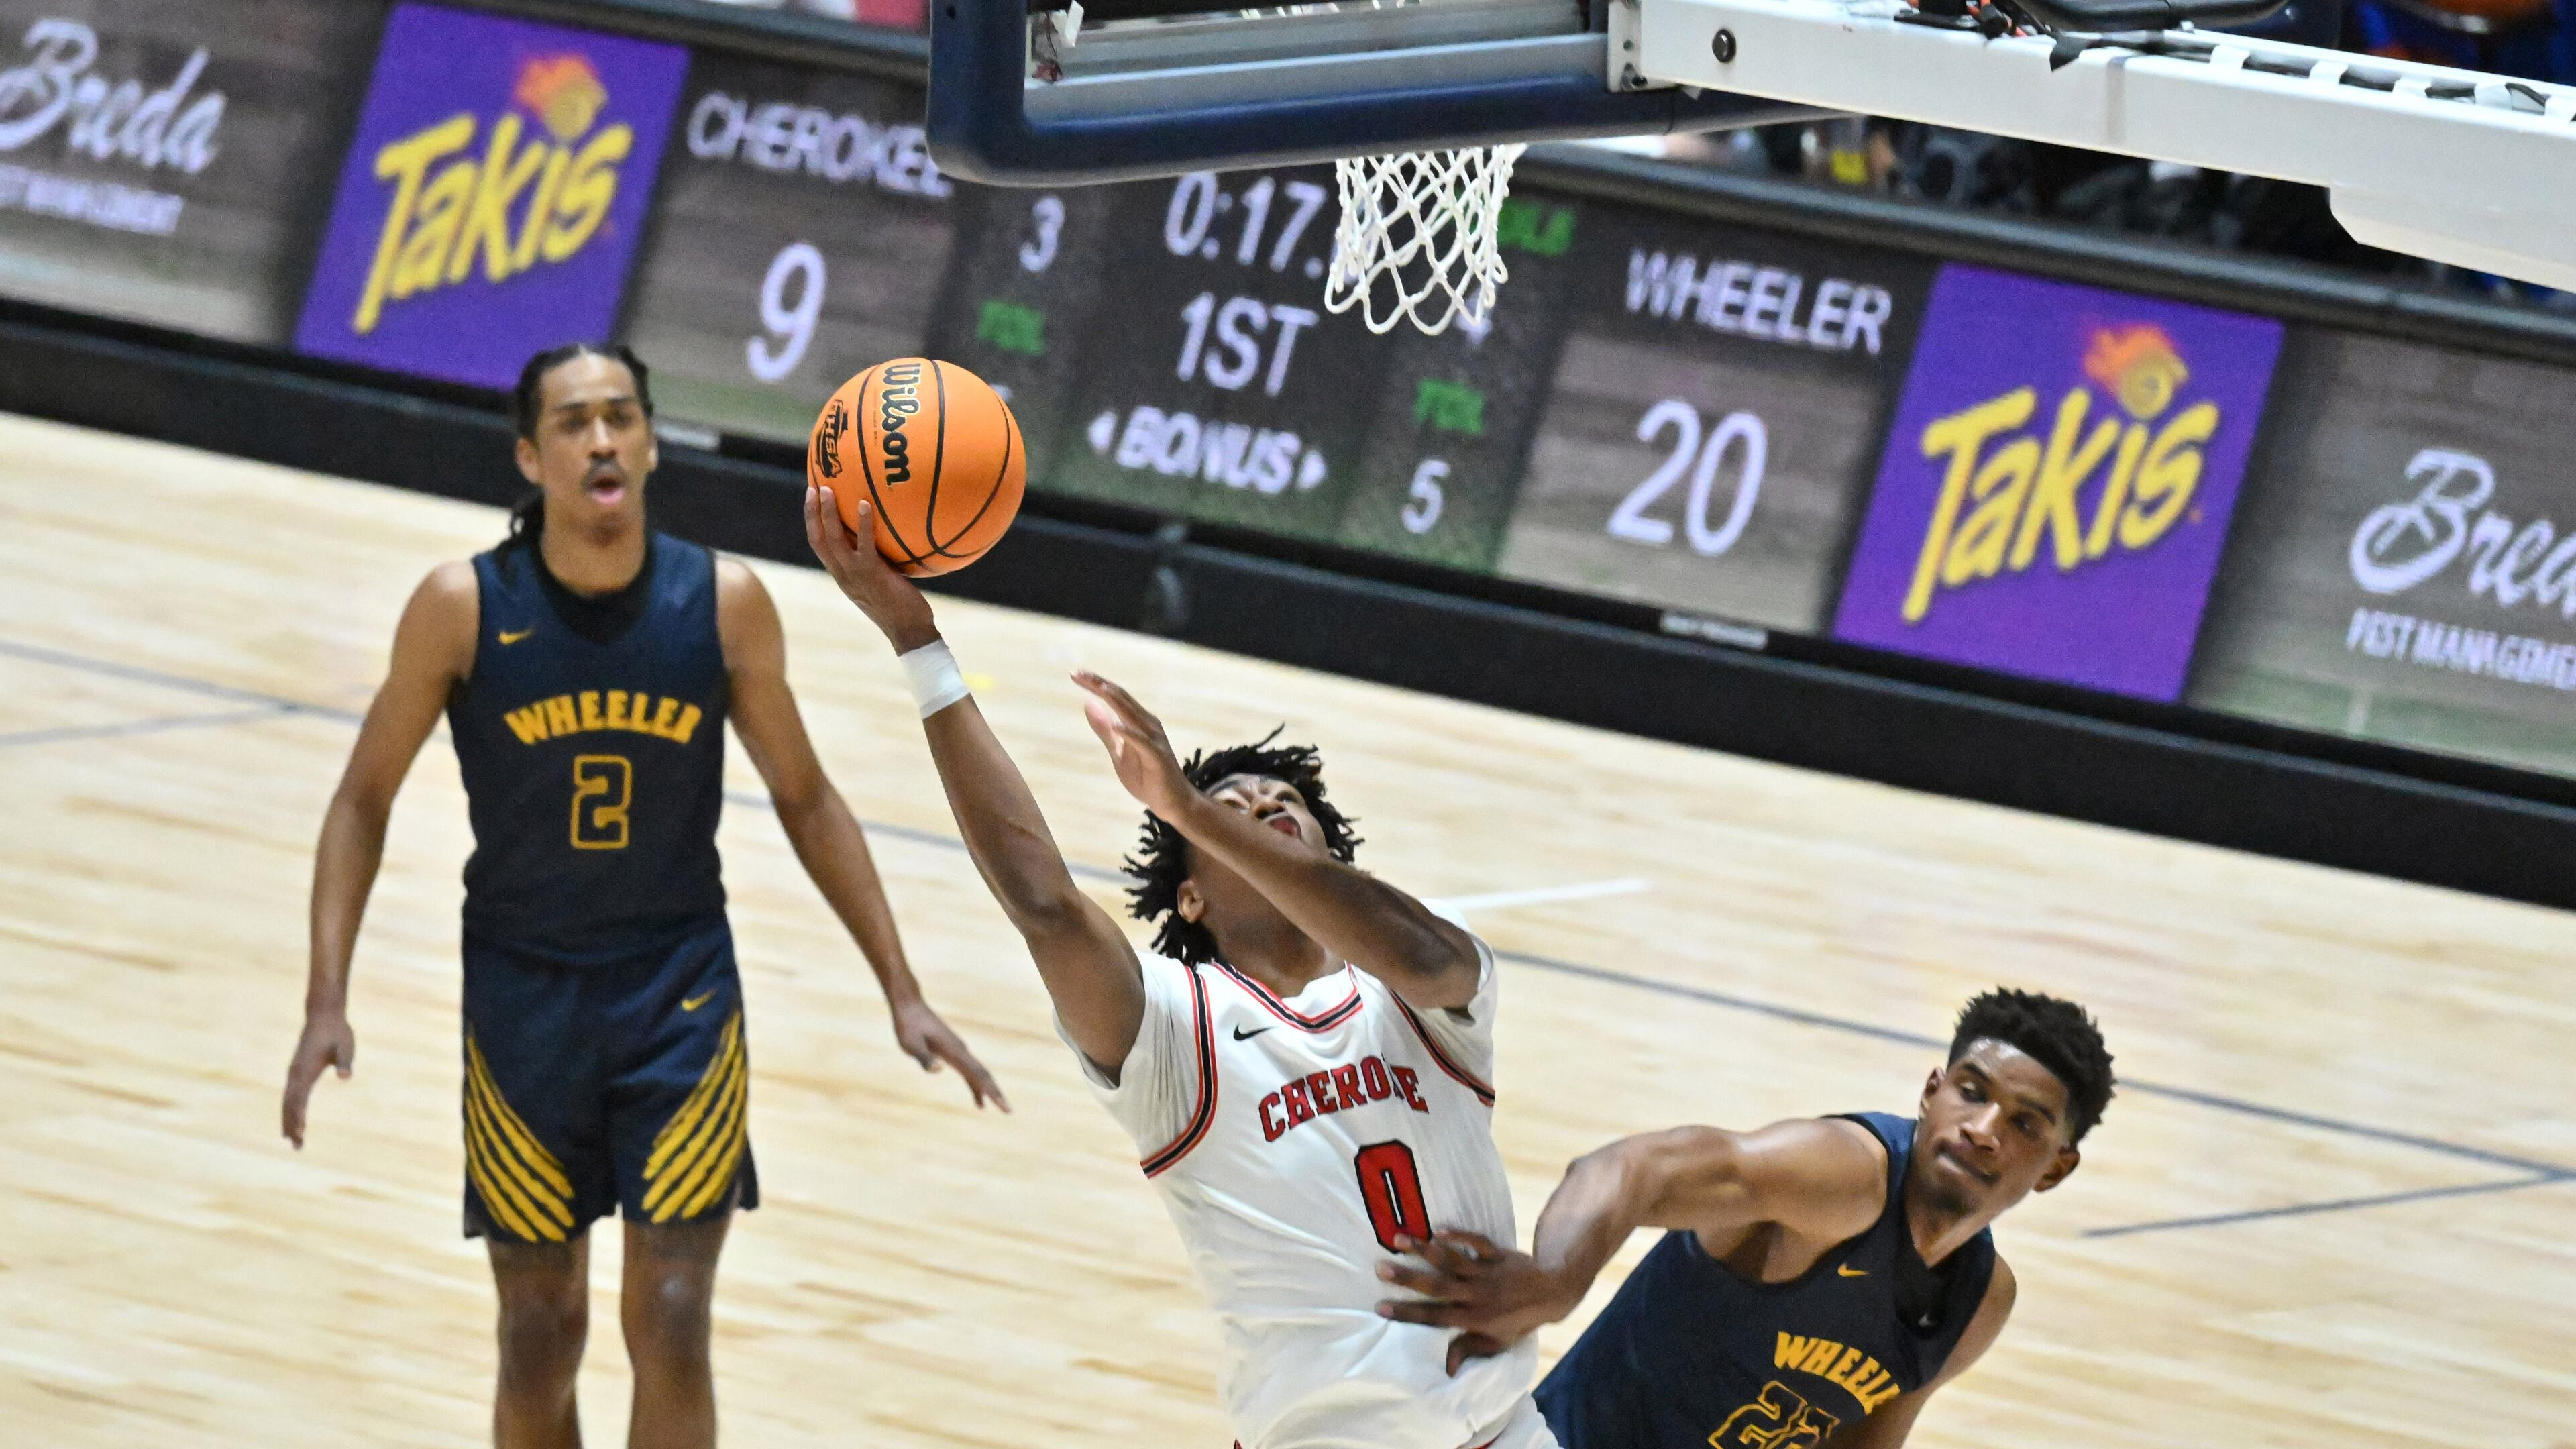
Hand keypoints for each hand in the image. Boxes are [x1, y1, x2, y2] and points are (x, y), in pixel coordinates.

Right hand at [282, 1008, 355, 1148]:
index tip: (300, 1133)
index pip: (299, 1099)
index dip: (299, 1117)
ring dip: (288, 1120)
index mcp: (305, 1069)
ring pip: (287, 1101)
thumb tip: (346, 1076)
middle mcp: (295, 1073)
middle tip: (297, 1146)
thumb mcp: (345, 1046)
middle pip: (289, 1104)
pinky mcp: (296, 1071)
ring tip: (291, 1140)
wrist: (324, 1016)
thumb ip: (345, 1061)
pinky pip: (290, 1095)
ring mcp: (293, 1072)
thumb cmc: (337, 1032)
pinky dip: (290, 1109)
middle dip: (291, 1125)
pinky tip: (294, 1120)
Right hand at [804, 485, 938, 652]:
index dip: (812, 523)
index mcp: (842, 576)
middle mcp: (843, 575)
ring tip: (827, 490)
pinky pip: (864, 545)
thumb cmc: (902, 606)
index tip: (812, 500)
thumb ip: (876, 562)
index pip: (819, 547)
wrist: (909, 632)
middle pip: (818, 540)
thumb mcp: (881, 581)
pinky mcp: (873, 575)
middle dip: (812, 513)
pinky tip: (865, 504)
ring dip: (828, 514)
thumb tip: (886, 537)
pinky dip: (863, 524)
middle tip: (813, 488)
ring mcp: (855, 576)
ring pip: (833, 540)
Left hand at [891, 997, 1009, 1111]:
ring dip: (987, 1090)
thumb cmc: (908, 1025)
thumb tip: (940, 1069)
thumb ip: (925, 1057)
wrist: (910, 1006)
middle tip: (1008, 1110)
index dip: (992, 1092)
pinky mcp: (952, 1050)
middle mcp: (961, 1051)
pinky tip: (976, 1097)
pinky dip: (974, 1084)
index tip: (1004, 1106)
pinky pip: (969, 1071)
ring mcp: (958, 1050)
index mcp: (955, 1052)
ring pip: (978, 1073)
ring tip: (992, 1107)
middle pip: (983, 1075)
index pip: (978, 1076)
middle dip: (995, 1093)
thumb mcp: (911, 1044)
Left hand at [1071, 671, 1195, 821]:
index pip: (1115, 697)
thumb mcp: (1118, 752)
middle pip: (1122, 699)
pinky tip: (1116, 726)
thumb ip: (1104, 729)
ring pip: (1133, 715)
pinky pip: (1143, 743)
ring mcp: (1154, 740)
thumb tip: (1087, 704)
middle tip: (1079, 673)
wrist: (1172, 803)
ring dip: (1117, 701)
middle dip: (1101, 685)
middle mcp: (1148, 725)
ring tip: (1100, 688)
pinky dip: (1129, 733)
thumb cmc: (1146, 775)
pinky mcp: (1158, 758)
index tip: (1075, 674)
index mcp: (1138, 721)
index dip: (1096, 684)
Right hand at [1376, 1230, 1580, 1374]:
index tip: (1381, 1308)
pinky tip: (1438, 1229)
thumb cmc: (1519, 1321)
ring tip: (1398, 1239)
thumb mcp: (1497, 1343)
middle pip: (1438, 1286)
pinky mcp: (1498, 1254)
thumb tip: (1445, 1370)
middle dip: (1408, 1278)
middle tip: (1380, 1268)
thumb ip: (1468, 1350)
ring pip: (1452, 1260)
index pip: (1435, 1317)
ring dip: (1425, 1250)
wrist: (1552, 1293)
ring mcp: (1487, 1273)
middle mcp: (1477, 1295)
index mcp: (1474, 1319)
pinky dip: (1459, 1235)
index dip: (1408, 1313)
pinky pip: (1477, 1243)